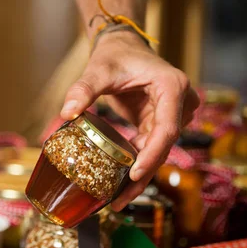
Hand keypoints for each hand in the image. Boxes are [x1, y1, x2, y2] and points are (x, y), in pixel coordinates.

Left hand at [60, 30, 199, 210]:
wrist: (123, 47)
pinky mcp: (160, 122)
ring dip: (140, 174)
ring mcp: (173, 114)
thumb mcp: (99, 69)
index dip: (152, 155)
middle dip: (143, 174)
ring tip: (116, 200)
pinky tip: (119, 184)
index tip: (133, 176)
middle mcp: (180, 102)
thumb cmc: (115, 55)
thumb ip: (84, 89)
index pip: (167, 129)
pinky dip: (137, 164)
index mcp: (172, 87)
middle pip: (164, 146)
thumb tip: (66, 112)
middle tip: (119, 200)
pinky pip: (151, 147)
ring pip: (159, 151)